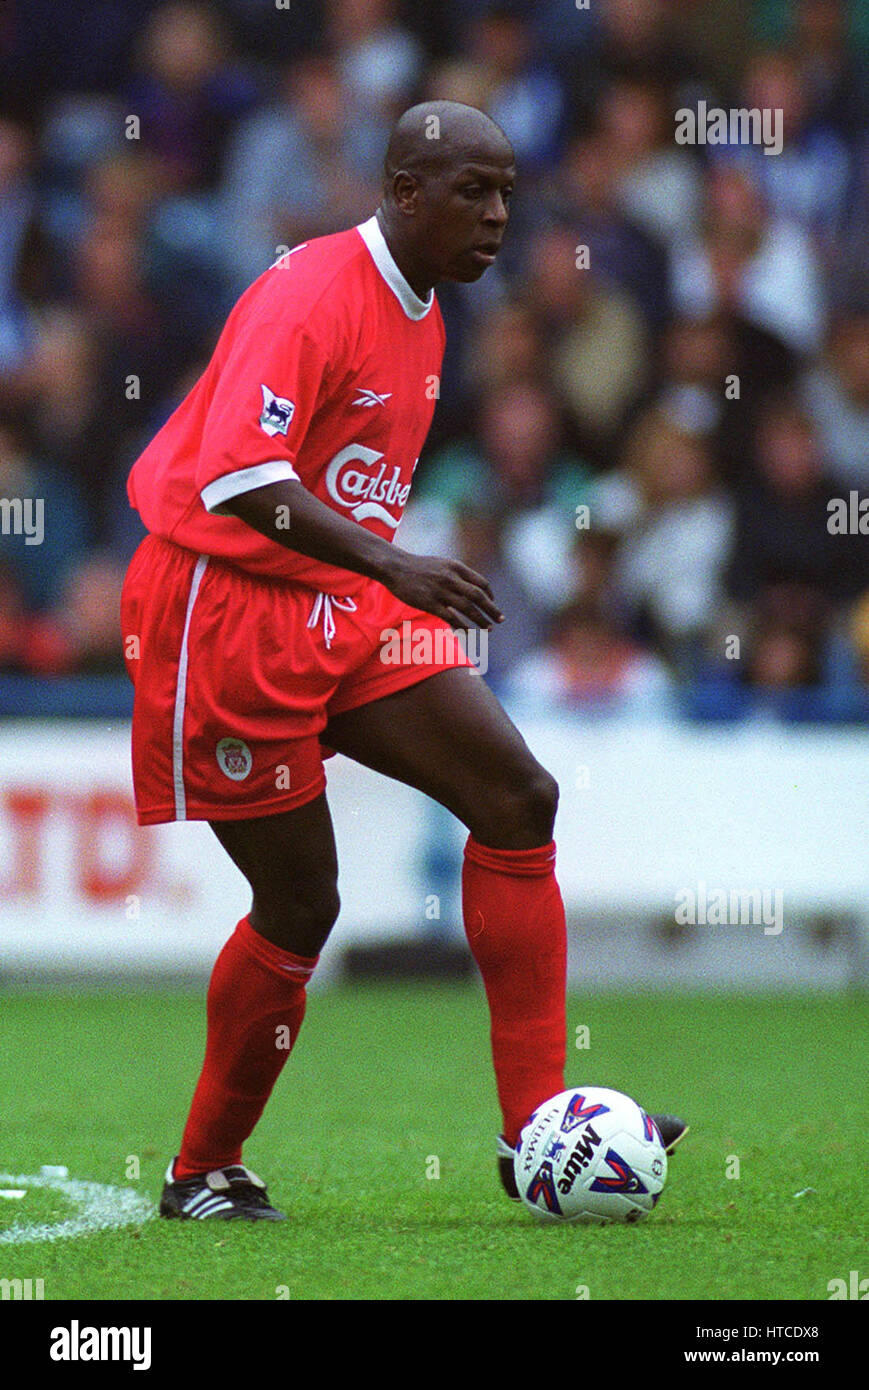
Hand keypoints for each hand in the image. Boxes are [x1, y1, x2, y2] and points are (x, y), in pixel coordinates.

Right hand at [379, 550, 503, 629]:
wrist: (395, 566)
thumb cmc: (418, 566)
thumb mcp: (442, 563)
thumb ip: (457, 574)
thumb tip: (471, 587)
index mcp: (456, 567)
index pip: (481, 583)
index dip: (490, 595)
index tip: (493, 603)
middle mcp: (451, 578)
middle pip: (478, 597)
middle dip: (492, 610)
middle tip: (501, 620)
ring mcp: (440, 591)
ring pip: (467, 609)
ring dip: (480, 620)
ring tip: (489, 629)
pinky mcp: (429, 603)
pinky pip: (451, 617)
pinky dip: (463, 626)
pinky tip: (469, 632)